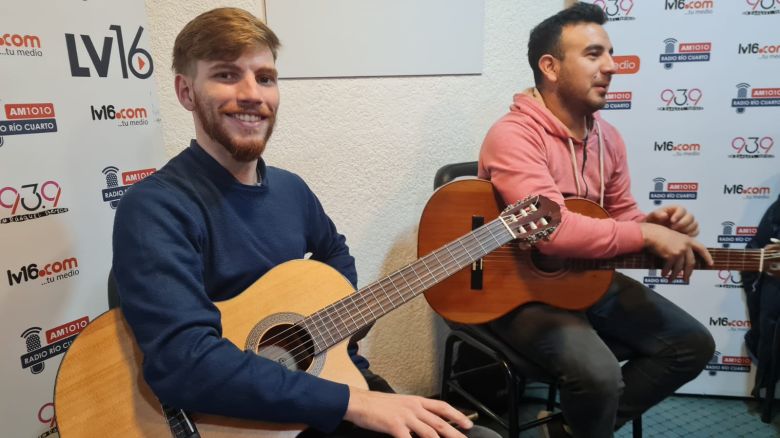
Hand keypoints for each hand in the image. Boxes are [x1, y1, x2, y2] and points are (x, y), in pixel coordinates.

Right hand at [344, 387, 471, 437]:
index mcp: (416, 401)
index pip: (442, 407)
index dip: (457, 415)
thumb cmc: (377, 405)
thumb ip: (413, 412)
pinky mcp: (395, 425)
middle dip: (455, 433)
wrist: (359, 402)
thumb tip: (424, 423)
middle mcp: (413, 407)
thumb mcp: (399, 404)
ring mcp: (405, 416)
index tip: (467, 424)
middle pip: (439, 422)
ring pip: (429, 433)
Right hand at [640, 223, 712, 281]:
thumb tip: (680, 258)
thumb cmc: (658, 233)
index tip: (710, 263)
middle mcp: (685, 246)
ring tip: (671, 279)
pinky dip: (666, 272)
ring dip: (675, 275)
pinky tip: (664, 275)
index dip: (707, 257)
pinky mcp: (671, 256)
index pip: (702, 249)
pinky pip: (670, 267)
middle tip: (686, 279)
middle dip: (688, 273)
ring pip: (680, 267)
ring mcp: (679, 251)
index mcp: (688, 240)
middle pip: (690, 263)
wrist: (651, 234)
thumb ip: (680, 244)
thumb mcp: (674, 236)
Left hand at [645, 205, 698, 236]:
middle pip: (691, 217)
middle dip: (683, 223)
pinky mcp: (690, 230)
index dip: (679, 215)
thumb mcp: (652, 217)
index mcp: (675, 209)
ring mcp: (688, 223)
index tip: (672, 221)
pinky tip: (682, 237)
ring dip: (687, 229)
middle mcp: (683, 215)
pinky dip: (691, 234)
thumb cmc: (653, 222)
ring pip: (694, 224)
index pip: (682, 209)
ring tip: (677, 234)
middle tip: (673, 229)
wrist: (654, 231)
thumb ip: (656, 214)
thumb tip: (664, 215)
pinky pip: (696, 231)